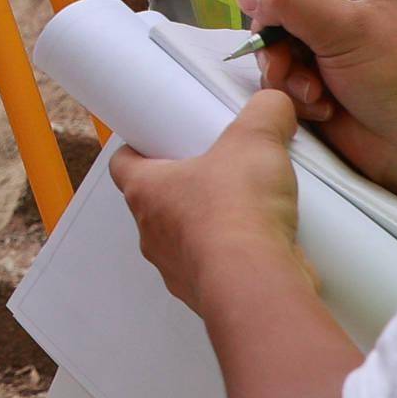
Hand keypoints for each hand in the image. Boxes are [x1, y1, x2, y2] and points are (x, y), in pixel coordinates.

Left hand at [110, 88, 315, 338]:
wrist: (257, 282)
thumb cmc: (236, 213)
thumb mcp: (255, 139)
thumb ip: (264, 112)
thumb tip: (273, 104)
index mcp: (147, 191)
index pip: (123, 164)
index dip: (138, 147)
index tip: (158, 138)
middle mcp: (155, 234)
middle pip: (160, 202)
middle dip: (189, 185)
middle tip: (219, 167)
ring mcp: (179, 267)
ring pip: (189, 238)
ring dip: (214, 223)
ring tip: (252, 204)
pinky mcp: (210, 292)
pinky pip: (219, 267)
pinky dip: (238, 254)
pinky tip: (267, 239)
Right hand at [246, 0, 396, 207]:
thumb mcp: (348, 29)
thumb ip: (293, 2)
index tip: (292, 11)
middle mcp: (343, 7)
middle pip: (280, 0)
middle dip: (280, 38)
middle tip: (285, 65)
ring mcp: (327, 45)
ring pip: (274, 42)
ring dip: (287, 72)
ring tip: (313, 93)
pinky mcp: (316, 81)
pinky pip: (281, 77)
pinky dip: (295, 94)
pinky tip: (322, 108)